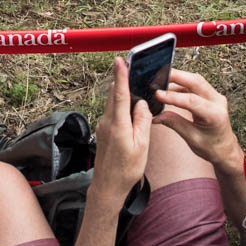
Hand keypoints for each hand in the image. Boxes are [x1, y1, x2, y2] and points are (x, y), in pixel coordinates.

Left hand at [94, 59, 152, 194]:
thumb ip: (142, 121)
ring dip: (121, 92)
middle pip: (114, 94)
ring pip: (112, 103)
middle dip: (121, 79)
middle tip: (131, 65)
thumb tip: (141, 103)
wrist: (108, 186)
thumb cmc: (127, 169)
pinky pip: (112, 112)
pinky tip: (129, 108)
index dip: (120, 76)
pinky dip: (120, 105)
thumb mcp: (142, 146)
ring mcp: (103, 126)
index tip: (120, 60)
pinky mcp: (103, 130)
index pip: (119, 94)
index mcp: (118, 124)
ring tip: (133, 83)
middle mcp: (107, 122)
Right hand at [154, 68, 241, 169]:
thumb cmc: (212, 147)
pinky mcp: (210, 95)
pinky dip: (181, 83)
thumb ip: (174, 123)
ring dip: (178, 77)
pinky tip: (170, 87)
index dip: (173, 96)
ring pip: (196, 80)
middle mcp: (218, 102)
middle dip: (176, 76)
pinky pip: (195, 84)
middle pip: (196, 82)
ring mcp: (215, 96)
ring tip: (161, 80)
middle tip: (158, 76)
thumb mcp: (191, 138)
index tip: (158, 94)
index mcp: (215, 115)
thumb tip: (157, 115)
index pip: (192, 101)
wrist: (225, 149)